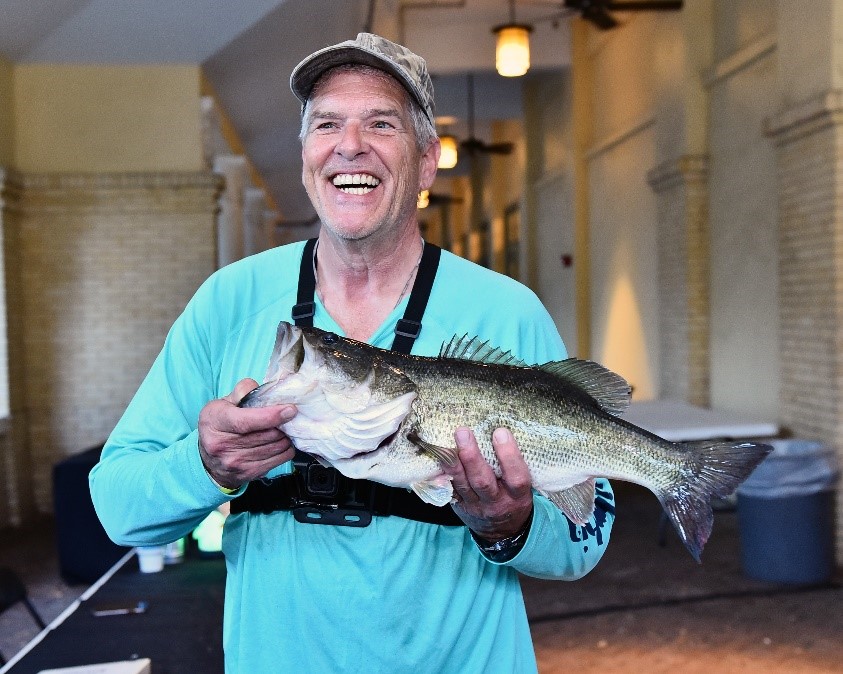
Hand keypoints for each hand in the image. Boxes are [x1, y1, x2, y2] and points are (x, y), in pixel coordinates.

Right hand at [198, 378, 296, 489]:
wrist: (209, 460)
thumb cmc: (219, 426)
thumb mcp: (223, 403)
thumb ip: (243, 391)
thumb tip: (267, 390)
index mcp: (216, 421)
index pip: (245, 422)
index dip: (271, 416)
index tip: (290, 410)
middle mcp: (223, 445)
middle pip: (266, 434)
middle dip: (283, 424)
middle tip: (288, 416)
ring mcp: (236, 462)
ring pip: (276, 447)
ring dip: (286, 436)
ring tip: (282, 428)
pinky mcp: (249, 474)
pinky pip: (280, 459)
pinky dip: (285, 449)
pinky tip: (279, 441)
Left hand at [443, 426, 533, 541]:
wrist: (503, 531)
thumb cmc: (514, 497)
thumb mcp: (523, 487)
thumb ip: (514, 466)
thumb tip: (501, 429)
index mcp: (517, 496)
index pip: (517, 477)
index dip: (509, 456)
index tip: (500, 432)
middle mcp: (496, 502)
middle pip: (483, 481)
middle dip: (472, 456)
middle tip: (463, 432)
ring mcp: (475, 506)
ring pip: (462, 485)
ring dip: (452, 462)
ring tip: (445, 442)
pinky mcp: (459, 506)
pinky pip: (448, 489)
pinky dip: (442, 473)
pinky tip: (436, 457)